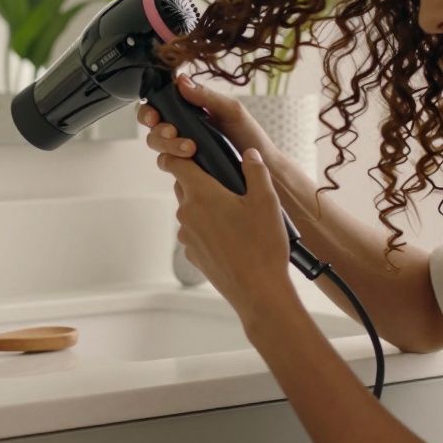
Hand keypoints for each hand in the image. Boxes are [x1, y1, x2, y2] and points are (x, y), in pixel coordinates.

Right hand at [136, 75, 276, 165]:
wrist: (263, 169)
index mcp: (190, 110)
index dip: (150, 109)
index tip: (155, 116)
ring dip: (167, 146)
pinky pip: (168, 165)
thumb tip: (181, 80)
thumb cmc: (250, 137)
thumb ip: (206, 96)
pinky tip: (189, 162)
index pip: (160, 105)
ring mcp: (183, 149)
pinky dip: (172, 162)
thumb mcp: (231, 110)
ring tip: (190, 149)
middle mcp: (183, 128)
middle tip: (174, 133)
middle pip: (154, 127)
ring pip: (158, 146)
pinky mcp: (186, 168)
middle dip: (159, 131)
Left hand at [159, 146, 294, 315]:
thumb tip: (249, 154)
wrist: (258, 292)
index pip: (175, 163)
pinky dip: (208, 228)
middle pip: (183, 186)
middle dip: (199, 180)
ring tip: (234, 213)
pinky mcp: (193, 254)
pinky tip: (231, 236)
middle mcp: (187, 214)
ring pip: (190, 210)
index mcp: (201, 195)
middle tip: (225, 183)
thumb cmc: (262, 246)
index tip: (191, 150)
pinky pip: (195, 232)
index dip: (180, 153)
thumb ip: (255, 171)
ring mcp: (188, 236)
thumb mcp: (266, 201)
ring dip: (205, 206)